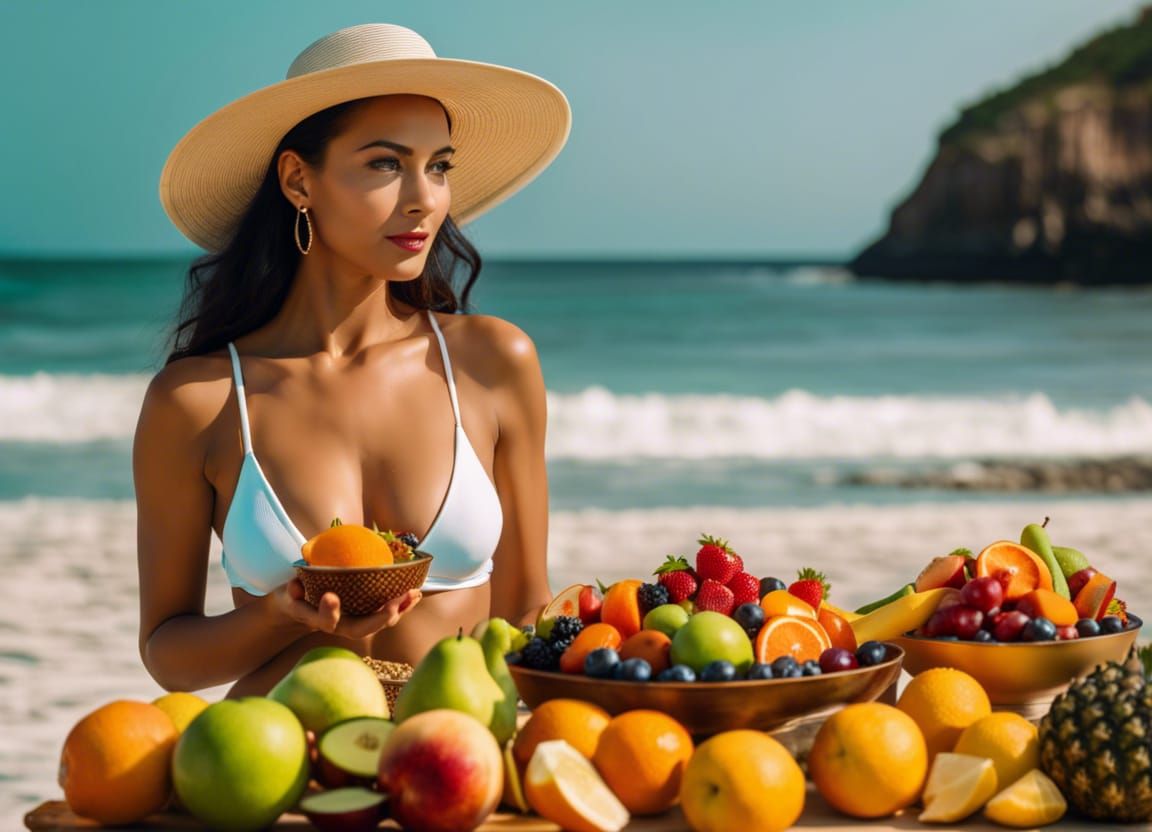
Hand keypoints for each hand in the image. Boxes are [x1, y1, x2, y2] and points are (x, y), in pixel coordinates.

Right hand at [272, 577, 421, 638]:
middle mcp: (340, 625)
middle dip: (379, 619)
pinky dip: (403, 604)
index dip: (329, 613)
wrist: (301, 606)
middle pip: (361, 629)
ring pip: (379, 623)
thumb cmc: (295, 595)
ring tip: (414, 594)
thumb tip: (294, 586)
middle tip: (393, 605)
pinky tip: (416, 593)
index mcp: (320, 620)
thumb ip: (291, 590)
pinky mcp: (368, 615)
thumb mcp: (287, 592)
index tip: (330, 597)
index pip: (325, 622)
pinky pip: (387, 613)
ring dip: (399, 610)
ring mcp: (356, 621)